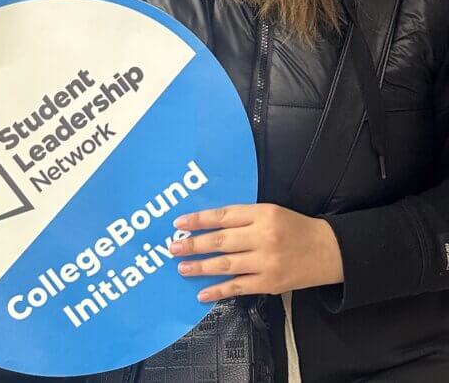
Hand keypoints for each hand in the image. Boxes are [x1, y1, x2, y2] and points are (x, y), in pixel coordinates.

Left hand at [172, 203, 343, 301]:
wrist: (330, 251)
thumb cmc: (296, 228)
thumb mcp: (271, 211)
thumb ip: (242, 216)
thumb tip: (207, 223)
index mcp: (262, 214)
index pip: (223, 216)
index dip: (198, 220)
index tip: (179, 223)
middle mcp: (263, 237)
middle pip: (220, 240)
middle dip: (193, 244)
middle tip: (173, 247)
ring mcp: (266, 262)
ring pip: (226, 264)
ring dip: (200, 267)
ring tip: (182, 267)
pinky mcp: (270, 283)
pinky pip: (239, 287)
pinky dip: (218, 290)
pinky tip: (202, 293)